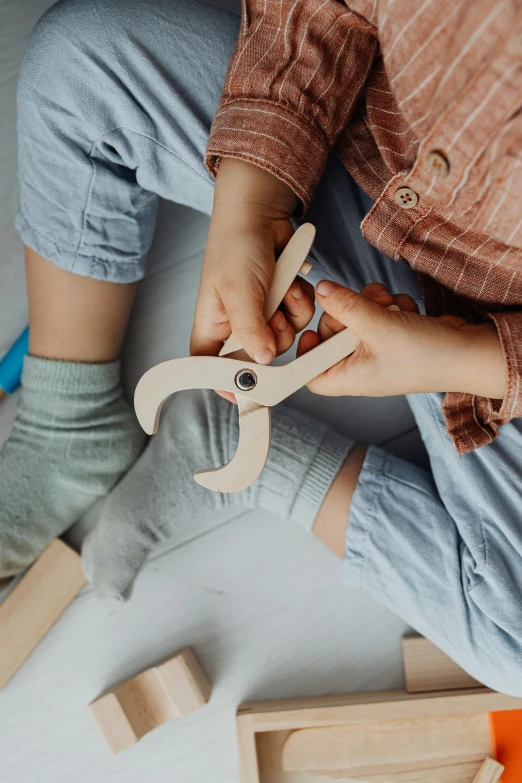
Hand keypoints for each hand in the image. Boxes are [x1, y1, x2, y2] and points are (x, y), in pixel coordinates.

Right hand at [191, 158, 314, 401]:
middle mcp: (235, 322)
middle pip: (257, 356)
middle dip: (273, 339)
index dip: (222, 382)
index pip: (209, 365)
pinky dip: (299, 302)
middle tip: (274, 318)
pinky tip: (293, 283)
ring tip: (284, 290)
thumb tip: (263, 362)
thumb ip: (250, 328)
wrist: (260, 212)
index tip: (243, 394)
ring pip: (283, 337)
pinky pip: (297, 318)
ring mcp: (259, 312)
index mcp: (213, 324)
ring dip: (290, 316)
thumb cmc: (236, 246)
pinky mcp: (280, 300)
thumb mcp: (240, 290)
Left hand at [297, 281, 506, 398]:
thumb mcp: (378, 327)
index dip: (307, 351)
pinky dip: (390, 306)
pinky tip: (406, 311)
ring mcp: (376, 349)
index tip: (313, 329)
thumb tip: (322, 290)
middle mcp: (359, 366)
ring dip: (372, 304)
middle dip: (347, 312)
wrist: (468, 352)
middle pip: (330, 333)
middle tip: (364, 305)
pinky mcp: (392, 334)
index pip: (309, 373)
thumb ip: (345, 306)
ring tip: (391, 307)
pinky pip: (377, 311)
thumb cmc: (425, 355)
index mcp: (349, 377)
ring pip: (355, 316)